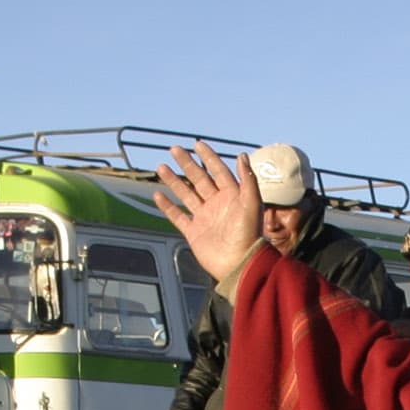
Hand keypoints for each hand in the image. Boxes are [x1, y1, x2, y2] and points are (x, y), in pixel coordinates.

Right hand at [153, 142, 261, 282]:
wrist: (239, 264)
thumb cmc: (249, 235)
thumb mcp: (252, 203)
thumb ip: (248, 179)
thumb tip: (242, 155)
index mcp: (232, 196)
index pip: (218, 171)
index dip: (208, 157)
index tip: (197, 144)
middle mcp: (217, 204)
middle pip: (199, 179)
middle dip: (187, 164)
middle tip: (174, 149)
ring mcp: (204, 218)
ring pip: (186, 194)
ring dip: (174, 181)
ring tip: (161, 167)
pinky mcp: (194, 233)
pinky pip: (178, 216)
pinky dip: (168, 206)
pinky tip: (158, 195)